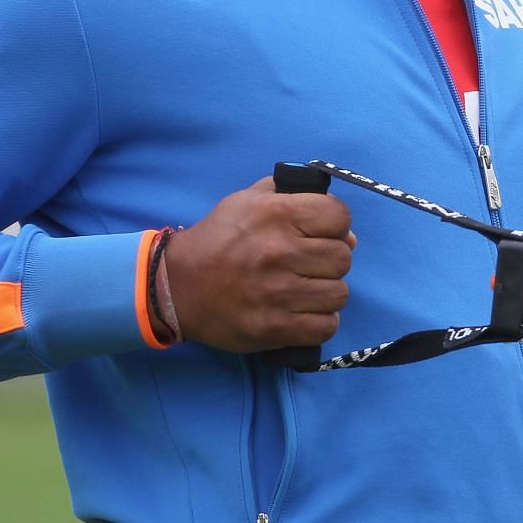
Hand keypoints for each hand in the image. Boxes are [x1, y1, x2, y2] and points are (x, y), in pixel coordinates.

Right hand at [162, 177, 355, 352]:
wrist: (177, 286)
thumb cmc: (218, 239)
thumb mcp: (248, 199)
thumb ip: (293, 195)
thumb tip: (346, 229)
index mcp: (275, 214)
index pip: (339, 216)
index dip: (336, 225)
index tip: (322, 233)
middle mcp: (278, 252)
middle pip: (343, 257)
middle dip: (331, 260)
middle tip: (311, 263)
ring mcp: (276, 293)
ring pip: (338, 293)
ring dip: (327, 292)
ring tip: (307, 289)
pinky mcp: (273, 328)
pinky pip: (325, 326)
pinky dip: (320, 321)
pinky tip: (304, 312)